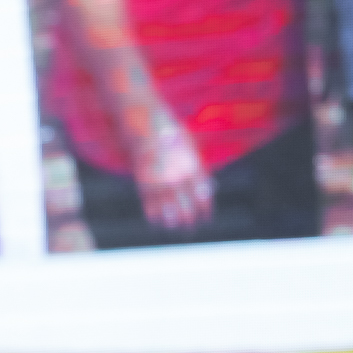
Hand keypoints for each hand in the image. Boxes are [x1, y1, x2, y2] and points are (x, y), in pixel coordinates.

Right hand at [132, 115, 214, 230]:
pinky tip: (157, 222)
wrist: (145, 124)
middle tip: (189, 229)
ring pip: (169, 210)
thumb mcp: (190, 146)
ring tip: (174, 228)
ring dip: (172, 222)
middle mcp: (178, 177)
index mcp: (193, 168)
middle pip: (187, 208)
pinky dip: (154, 215)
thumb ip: (198, 166)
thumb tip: (209, 186)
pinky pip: (150, 205)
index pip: (203, 196)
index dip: (205, 210)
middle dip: (189, 221)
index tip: (205, 219)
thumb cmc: (169, 131)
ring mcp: (161, 181)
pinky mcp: (144, 182)